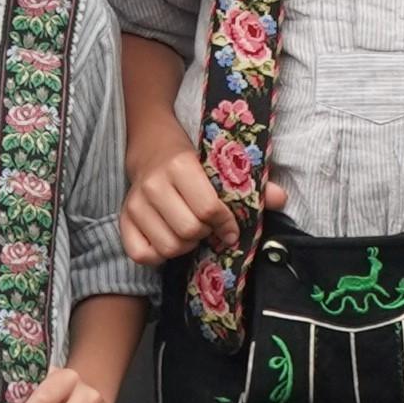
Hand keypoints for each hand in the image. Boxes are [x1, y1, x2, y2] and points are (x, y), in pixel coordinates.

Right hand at [118, 141, 246, 264]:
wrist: (152, 146)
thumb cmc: (192, 159)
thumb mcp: (219, 164)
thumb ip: (250, 184)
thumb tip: (280, 199)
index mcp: (180, 166)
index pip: (209, 209)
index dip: (226, 224)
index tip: (230, 228)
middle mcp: (154, 185)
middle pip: (188, 231)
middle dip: (204, 234)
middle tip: (206, 227)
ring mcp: (135, 203)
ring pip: (168, 246)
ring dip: (185, 246)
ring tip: (189, 233)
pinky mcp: (123, 219)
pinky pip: (141, 254)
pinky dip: (158, 256)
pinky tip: (169, 242)